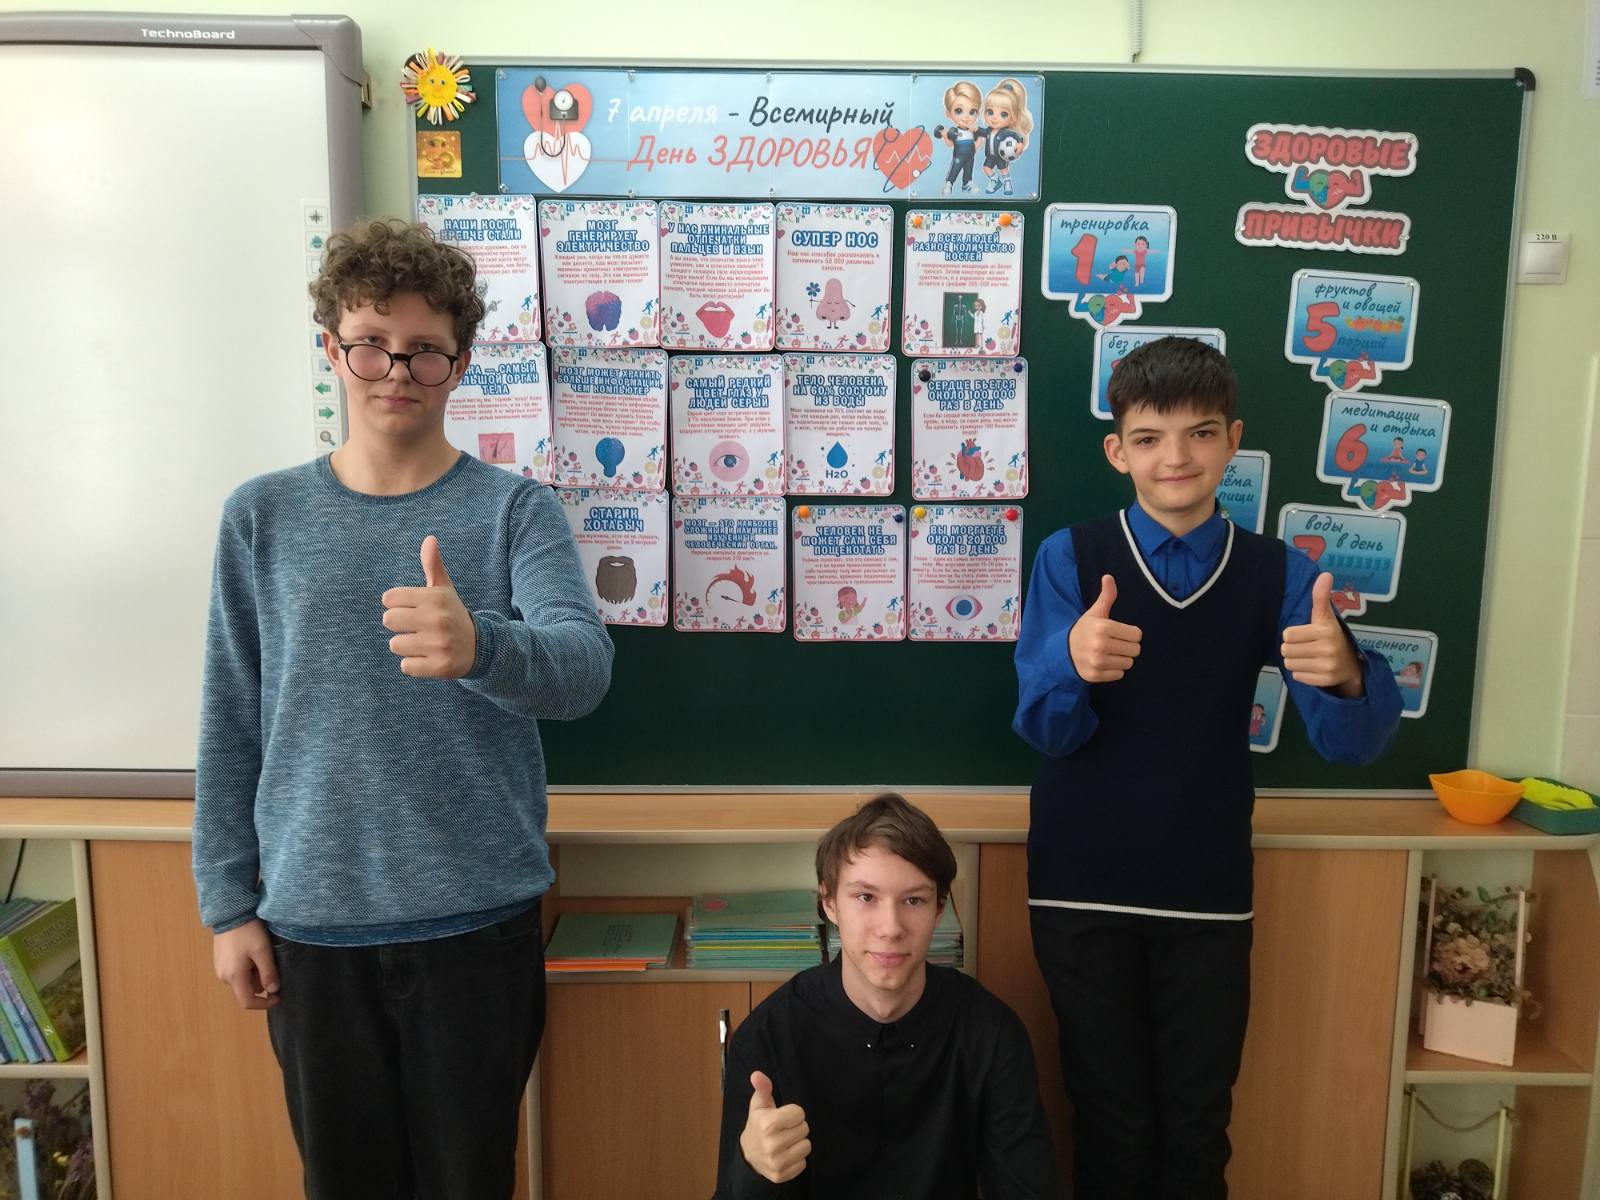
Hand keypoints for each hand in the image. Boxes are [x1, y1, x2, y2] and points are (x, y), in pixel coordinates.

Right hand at [213, 919, 279, 1009]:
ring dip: (255, 975)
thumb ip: (268, 972)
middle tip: (271, 965)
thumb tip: (274, 990)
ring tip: (262, 955)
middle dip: (261, 983)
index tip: (278, 997)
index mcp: (233, 977)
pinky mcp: (220, 962)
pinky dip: (248, 969)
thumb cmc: (247, 932)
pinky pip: (237, 973)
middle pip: (246, 991)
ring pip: (242, 981)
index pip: (247, 1002)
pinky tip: (253, 952)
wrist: (230, 913)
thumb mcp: (262, 951)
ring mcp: (220, 969)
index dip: (264, 1004)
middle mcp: (224, 977)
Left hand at [381, 536, 476, 677]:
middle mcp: (437, 620)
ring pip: (395, 644)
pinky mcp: (439, 666)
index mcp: (434, 598)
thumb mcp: (444, 589)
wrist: (481, 647)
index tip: (412, 608)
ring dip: (406, 646)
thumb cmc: (452, 614)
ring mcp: (438, 644)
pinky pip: (406, 666)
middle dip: (399, 624)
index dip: (397, 604)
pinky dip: (414, 664)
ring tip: (423, 642)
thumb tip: (429, 539)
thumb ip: (433, 565)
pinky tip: (428, 657)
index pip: (389, 598)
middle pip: (388, 620)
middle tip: (415, 626)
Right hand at [739, 1070, 810, 1183]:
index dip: (792, 1113)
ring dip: (798, 1142)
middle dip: (795, 1127)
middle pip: (805, 1129)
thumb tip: (757, 1074)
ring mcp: (777, 1162)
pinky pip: (803, 1163)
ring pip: (807, 1146)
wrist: (748, 1154)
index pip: (800, 1113)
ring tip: (786, 1141)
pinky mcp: (781, 1176)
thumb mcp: (759, 1105)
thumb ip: (762, 1088)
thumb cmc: (758, 1124)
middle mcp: (772, 1145)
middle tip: (783, 1130)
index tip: (782, 1117)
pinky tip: (785, 1154)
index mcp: (768, 1124)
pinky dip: (796, 1159)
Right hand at [1068, 574, 1142, 682]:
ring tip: (1109, 653)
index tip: (1119, 632)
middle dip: (1127, 646)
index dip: (1130, 633)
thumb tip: (1108, 577)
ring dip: (1122, 659)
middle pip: (1135, 650)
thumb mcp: (1095, 612)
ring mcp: (1097, 662)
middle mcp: (1100, 645)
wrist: (1064, 651)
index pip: (1137, 634)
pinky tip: (1104, 663)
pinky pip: (1119, 674)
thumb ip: (1106, 596)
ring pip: (1128, 663)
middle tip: (1114, 643)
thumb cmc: (1085, 630)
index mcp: (1103, 627)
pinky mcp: (1095, 675)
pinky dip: (1114, 670)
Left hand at [1281, 572, 1362, 696]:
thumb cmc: (1332, 637)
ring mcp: (1327, 666)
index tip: (1305, 635)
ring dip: (1296, 662)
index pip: (1287, 634)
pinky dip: (1302, 674)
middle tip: (1306, 648)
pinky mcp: (1325, 680)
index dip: (1293, 635)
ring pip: (1290, 664)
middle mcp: (1327, 648)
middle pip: (1286, 650)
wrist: (1351, 665)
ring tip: (1310, 658)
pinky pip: (1298, 677)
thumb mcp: (1326, 617)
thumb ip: (1321, 597)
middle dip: (1292, 649)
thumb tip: (1325, 574)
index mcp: (1325, 630)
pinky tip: (1314, 668)